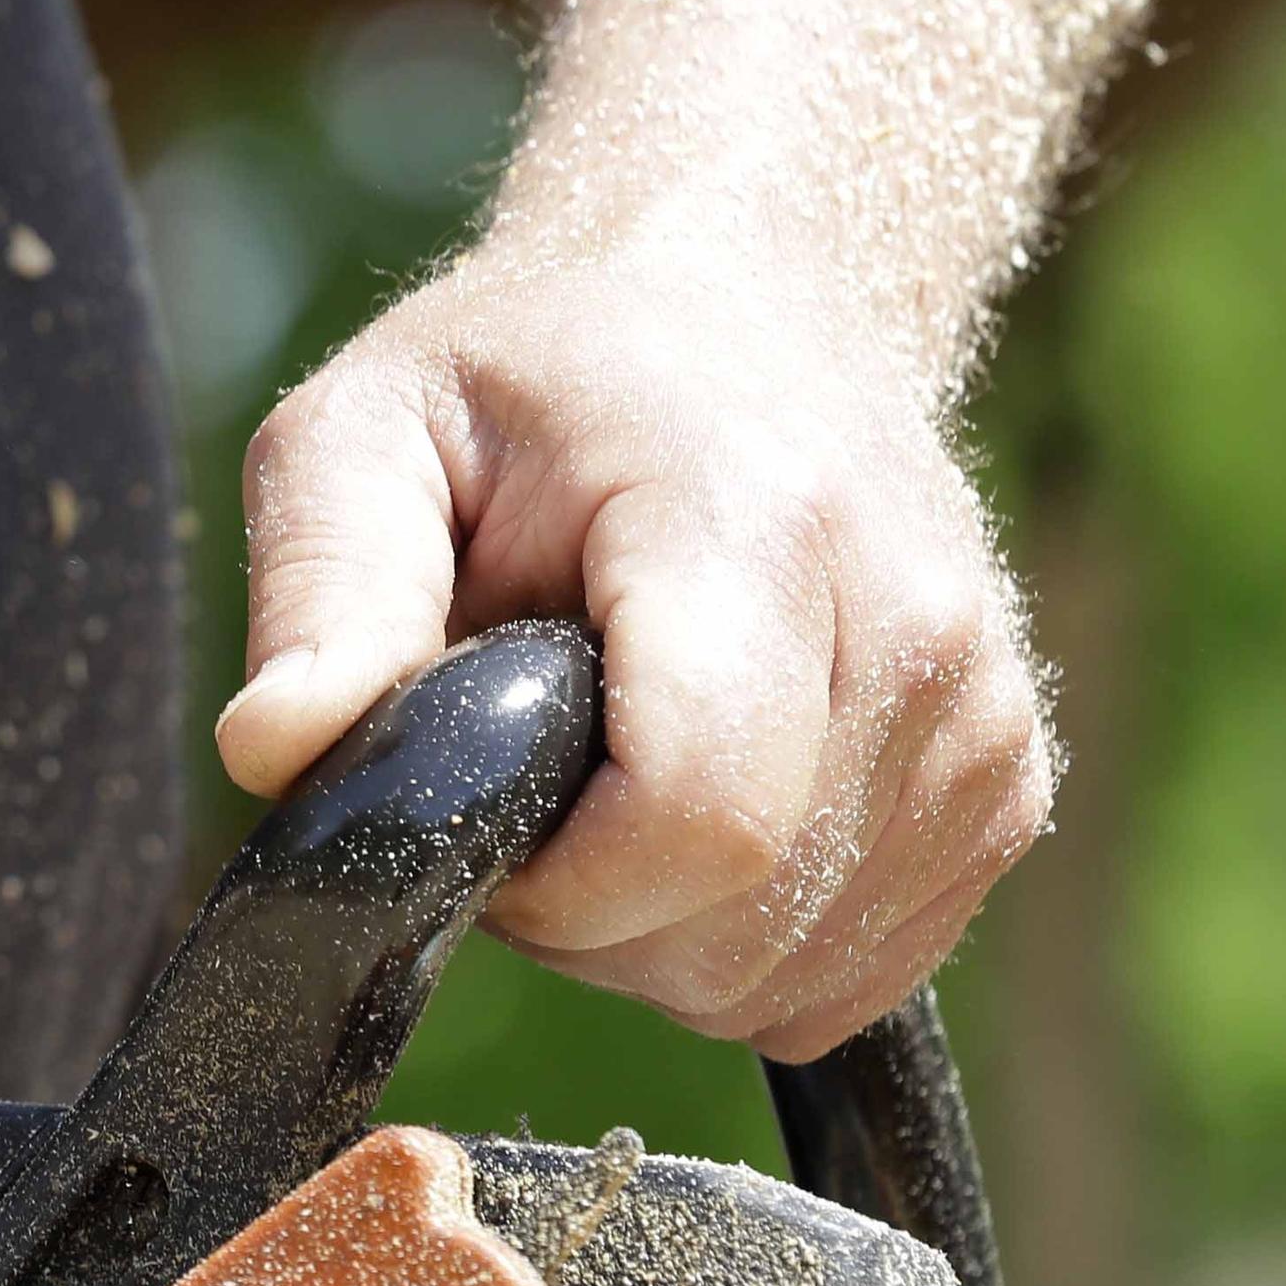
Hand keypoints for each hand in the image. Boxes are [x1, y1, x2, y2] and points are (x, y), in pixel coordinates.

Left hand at [215, 246, 1052, 1062]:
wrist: (749, 309)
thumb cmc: (533, 384)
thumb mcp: (368, 433)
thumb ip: (323, 589)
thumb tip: (278, 746)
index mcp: (758, 527)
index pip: (698, 825)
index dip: (556, 888)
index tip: (490, 812)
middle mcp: (916, 627)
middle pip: (735, 932)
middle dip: (594, 916)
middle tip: (538, 779)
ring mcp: (982, 718)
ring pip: (790, 976)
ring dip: (667, 933)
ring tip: (617, 774)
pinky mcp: (1008, 788)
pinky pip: (854, 974)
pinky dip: (753, 939)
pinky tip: (706, 810)